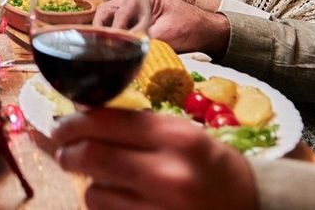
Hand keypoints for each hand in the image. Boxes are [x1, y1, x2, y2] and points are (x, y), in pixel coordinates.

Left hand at [53, 108, 258, 209]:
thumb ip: (135, 125)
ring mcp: (160, 209)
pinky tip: (120, 198)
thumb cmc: (212, 166)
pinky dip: (103, 205)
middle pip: (90, 155)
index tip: (61, 124)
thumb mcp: (182, 134)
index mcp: (177, 137)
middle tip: (64, 150)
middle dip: (67, 151)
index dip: (73, 122)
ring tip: (106, 178)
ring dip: (90, 183)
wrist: (252, 207)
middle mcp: (168, 173)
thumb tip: (79, 113)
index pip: (106, 121)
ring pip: (93, 192)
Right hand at [94, 0, 229, 56]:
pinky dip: (112, 34)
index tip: (109, 46)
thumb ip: (141, 38)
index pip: (119, 11)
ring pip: (109, 16)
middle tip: (98, 46)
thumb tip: (121, 46)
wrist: (204, 31)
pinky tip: (111, 47)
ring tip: (102, 48)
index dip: (114, 30)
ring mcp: (133, 6)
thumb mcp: (165, 34)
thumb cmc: (188, 27)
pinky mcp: (134, 17)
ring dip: (104, 31)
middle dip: (101, 28)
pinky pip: (117, 23)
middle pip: (107, 10)